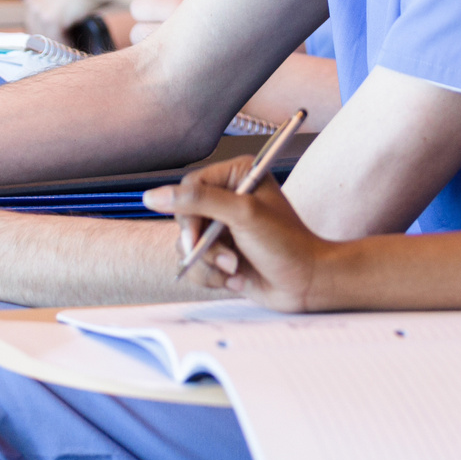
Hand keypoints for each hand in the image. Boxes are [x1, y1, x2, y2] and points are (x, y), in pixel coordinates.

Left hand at [23, 0, 182, 36]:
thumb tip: (71, 10)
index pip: (35, 12)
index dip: (47, 24)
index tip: (59, 32)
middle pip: (35, 25)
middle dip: (48, 36)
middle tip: (65, 46)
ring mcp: (39, 8)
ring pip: (44, 34)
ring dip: (57, 43)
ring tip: (71, 50)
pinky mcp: (51, 19)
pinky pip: (55, 40)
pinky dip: (66, 46)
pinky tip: (76, 50)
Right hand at [144, 162, 326, 309]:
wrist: (306, 284)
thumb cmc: (287, 244)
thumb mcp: (243, 215)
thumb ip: (199, 201)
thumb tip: (153, 196)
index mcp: (237, 175)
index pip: (190, 186)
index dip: (188, 213)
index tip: (196, 236)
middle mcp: (229, 198)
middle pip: (184, 217)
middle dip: (202, 245)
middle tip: (225, 257)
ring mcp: (224, 227)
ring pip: (186, 246)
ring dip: (209, 264)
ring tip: (236, 268)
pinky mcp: (221, 253)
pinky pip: (195, 265)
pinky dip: (212, 276)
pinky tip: (237, 277)